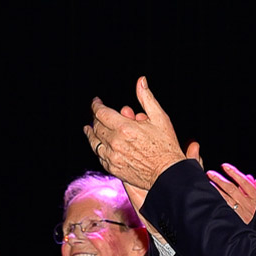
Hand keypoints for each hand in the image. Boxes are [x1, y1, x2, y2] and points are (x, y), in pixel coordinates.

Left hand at [86, 77, 186, 193]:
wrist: (167, 174)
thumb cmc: (166, 146)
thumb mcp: (159, 118)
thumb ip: (146, 98)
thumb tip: (141, 80)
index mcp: (124, 128)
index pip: (101, 113)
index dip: (96, 105)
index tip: (96, 102)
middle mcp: (115, 143)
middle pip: (96, 127)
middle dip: (95, 118)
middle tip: (96, 114)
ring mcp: (112, 157)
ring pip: (94, 143)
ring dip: (91, 134)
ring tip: (88, 129)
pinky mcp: (113, 169)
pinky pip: (99, 156)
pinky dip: (97, 148)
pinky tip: (98, 145)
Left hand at [206, 162, 255, 223]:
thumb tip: (251, 178)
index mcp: (255, 197)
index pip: (244, 181)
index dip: (234, 173)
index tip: (224, 166)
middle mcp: (247, 204)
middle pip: (232, 189)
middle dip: (220, 179)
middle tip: (210, 173)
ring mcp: (239, 212)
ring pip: (226, 199)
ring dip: (216, 190)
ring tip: (207, 183)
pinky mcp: (234, 220)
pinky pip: (224, 210)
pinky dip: (217, 203)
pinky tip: (209, 199)